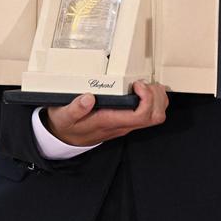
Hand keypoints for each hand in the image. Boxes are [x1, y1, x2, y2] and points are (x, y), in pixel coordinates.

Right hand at [44, 80, 169, 146]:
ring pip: (156, 116)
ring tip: (144, 85)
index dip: (146, 98)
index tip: (136, 84)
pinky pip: (151, 114)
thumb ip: (75, 108)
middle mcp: (123, 125)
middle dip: (155, 96)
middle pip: (155, 116)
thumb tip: (88, 98)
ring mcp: (127, 124)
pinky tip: (145, 90)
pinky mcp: (128, 121)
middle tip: (142, 83)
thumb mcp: (64, 116)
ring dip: (157, 98)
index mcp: (110, 122)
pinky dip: (154, 100)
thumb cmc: (67, 125)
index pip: (141, 116)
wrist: (65, 138)